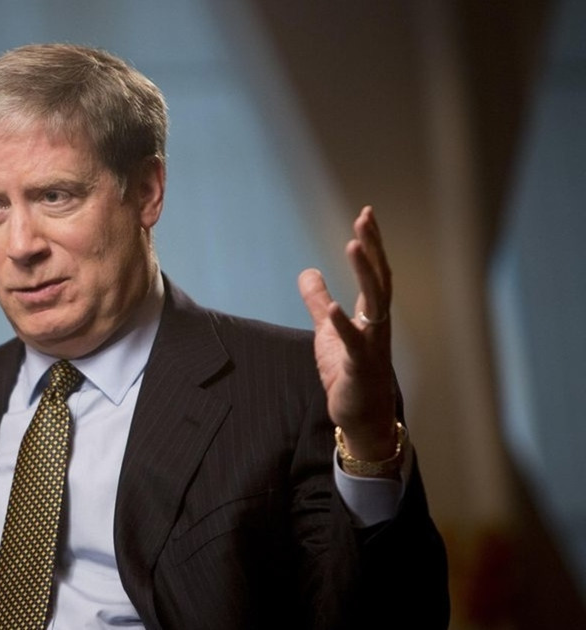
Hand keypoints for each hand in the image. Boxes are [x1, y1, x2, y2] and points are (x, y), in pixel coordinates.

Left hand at [298, 206, 396, 460]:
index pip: (374, 271)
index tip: (366, 214)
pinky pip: (354, 343)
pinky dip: (344, 325)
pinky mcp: (359, 366)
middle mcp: (377, 324)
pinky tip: (335, 309)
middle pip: (379, 279)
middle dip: (372, 248)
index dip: (371, 243)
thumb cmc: (348, 372)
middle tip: (365, 218)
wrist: (361, 416)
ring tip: (353, 246)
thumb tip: (307, 271)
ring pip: (374, 303)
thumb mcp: (327, 330)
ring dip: (364, 274)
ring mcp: (371, 344)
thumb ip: (318, 301)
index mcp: (370, 314)